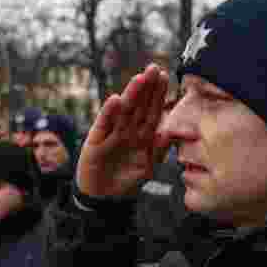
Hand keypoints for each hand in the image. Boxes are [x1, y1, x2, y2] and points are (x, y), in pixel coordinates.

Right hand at [77, 64, 169, 197]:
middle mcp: (127, 130)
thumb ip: (159, 150)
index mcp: (142, 134)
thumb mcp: (147, 167)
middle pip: (138, 105)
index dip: (158, 95)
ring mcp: (111, 133)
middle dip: (146, 88)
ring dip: (131, 95)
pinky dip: (109, 113)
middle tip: (154, 68)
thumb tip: (171, 133)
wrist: (104, 198)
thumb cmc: (127, 182)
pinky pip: (104, 124)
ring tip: (139, 79)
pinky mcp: (96, 140)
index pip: (152, 111)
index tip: (165, 76)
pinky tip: (115, 100)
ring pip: (123, 111)